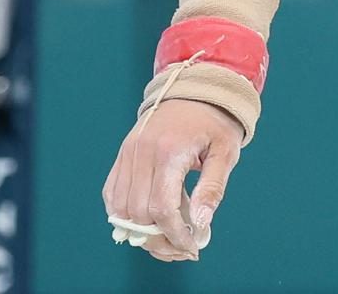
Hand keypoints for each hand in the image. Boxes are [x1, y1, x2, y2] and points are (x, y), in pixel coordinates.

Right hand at [102, 97, 243, 260]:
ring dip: (140, 231)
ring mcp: (128, 152)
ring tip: (166, 236)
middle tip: (182, 247)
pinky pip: (112, 193)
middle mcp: (142, 152)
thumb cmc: (215, 123)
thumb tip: (201, 224)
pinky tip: (146, 220)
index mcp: (170, 151)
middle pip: (139, 213)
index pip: (162, 208)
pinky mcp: (123, 153)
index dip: (175, 235)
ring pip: (120, 208)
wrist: (195, 89)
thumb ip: (212, 188)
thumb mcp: (226, 153)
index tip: (191, 248)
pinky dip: (124, 213)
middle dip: (160, 238)